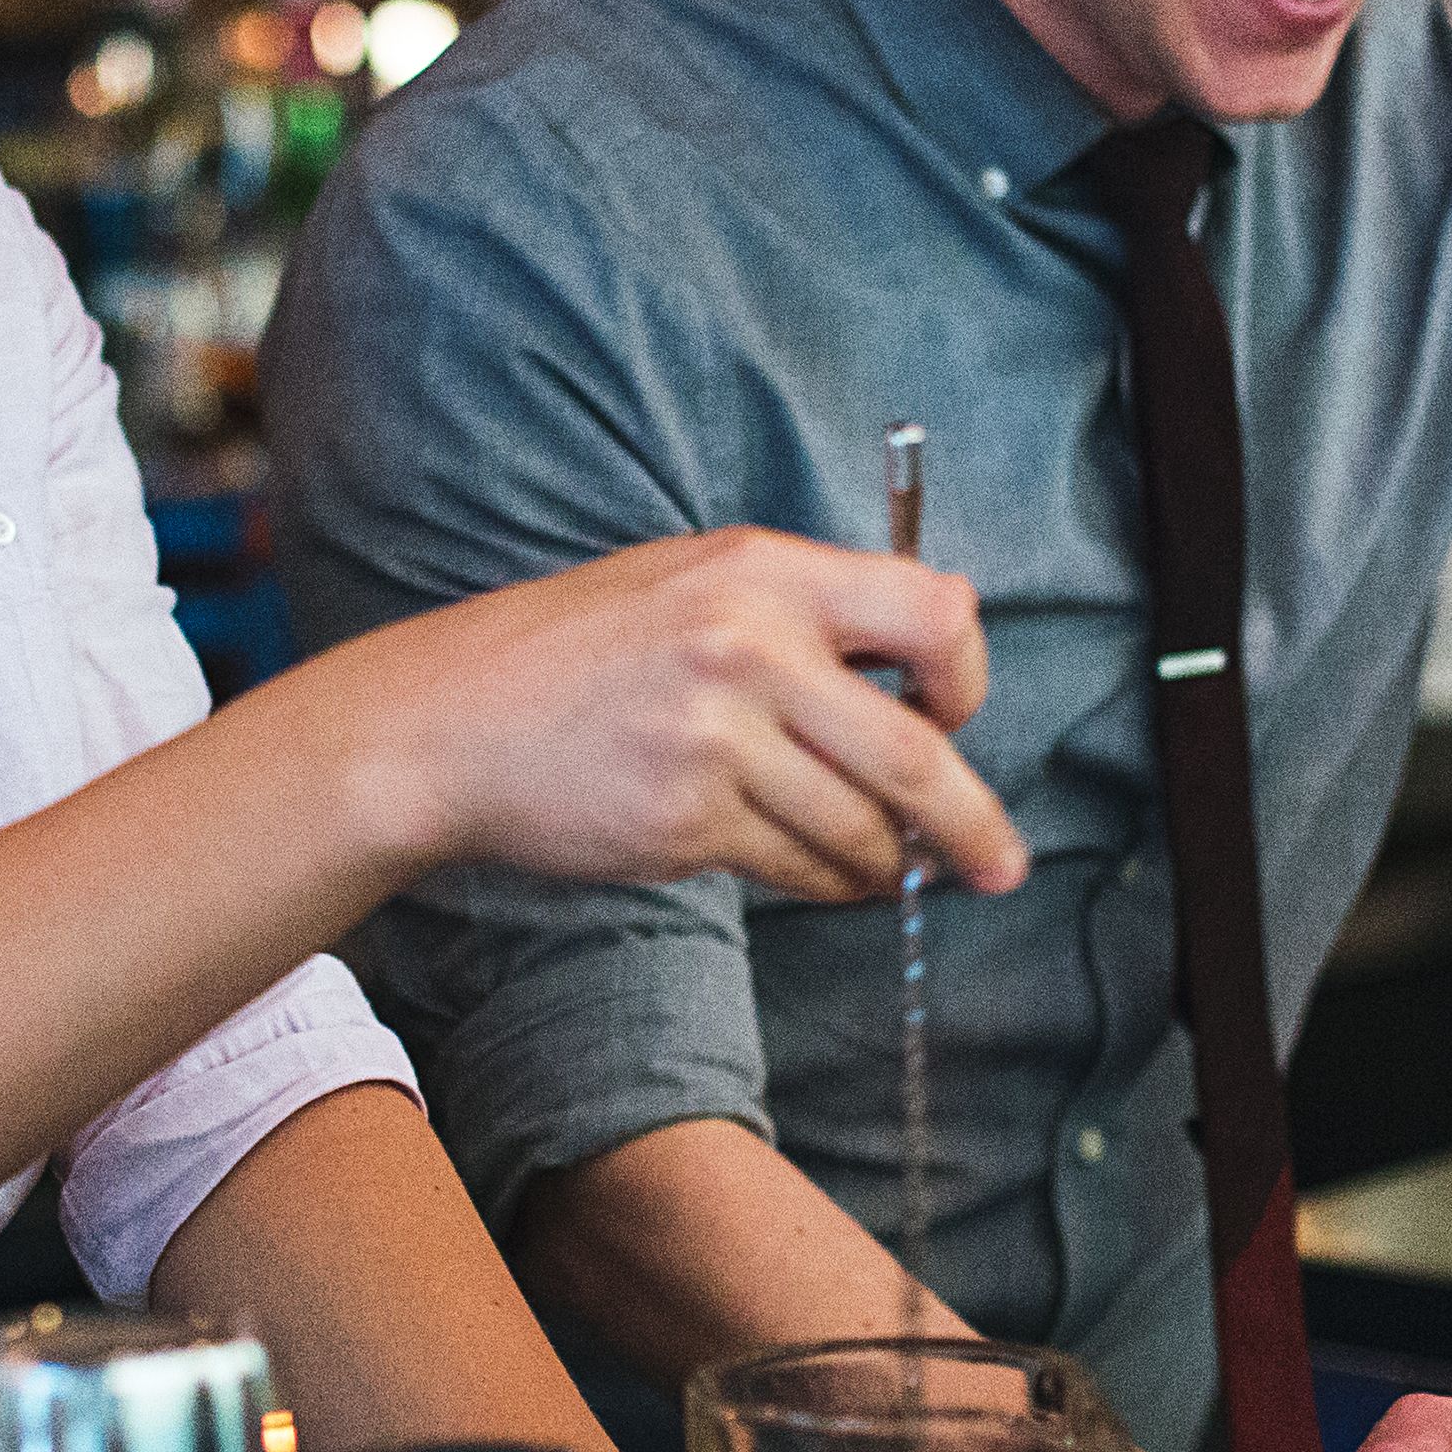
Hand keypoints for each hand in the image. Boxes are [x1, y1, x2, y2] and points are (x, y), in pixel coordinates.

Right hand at [331, 529, 1025, 905]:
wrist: (451, 721)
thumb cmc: (576, 654)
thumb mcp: (690, 581)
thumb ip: (800, 611)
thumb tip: (923, 674)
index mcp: (763, 571)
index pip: (932, 613)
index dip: (965, 677)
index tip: (959, 717)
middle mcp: (749, 647)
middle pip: (914, 754)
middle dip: (973, 823)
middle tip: (1000, 862)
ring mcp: (716, 740)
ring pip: (859, 829)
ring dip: (881, 861)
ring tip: (876, 864)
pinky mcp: (686, 821)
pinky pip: (797, 868)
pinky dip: (821, 880)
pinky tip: (811, 870)